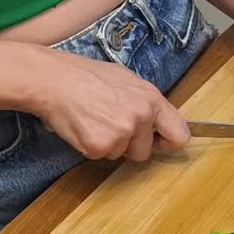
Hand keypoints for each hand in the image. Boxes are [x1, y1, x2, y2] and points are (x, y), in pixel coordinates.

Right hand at [28, 50, 189, 160]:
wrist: (53, 80)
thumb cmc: (86, 76)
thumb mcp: (126, 80)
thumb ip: (145, 102)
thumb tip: (158, 121)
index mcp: (151, 99)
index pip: (180, 135)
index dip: (168, 142)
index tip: (158, 142)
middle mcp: (141, 117)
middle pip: (144, 152)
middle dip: (129, 145)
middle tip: (108, 122)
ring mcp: (121, 133)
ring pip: (120, 155)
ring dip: (108, 144)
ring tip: (93, 119)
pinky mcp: (99, 146)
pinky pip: (100, 156)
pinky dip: (90, 146)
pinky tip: (82, 126)